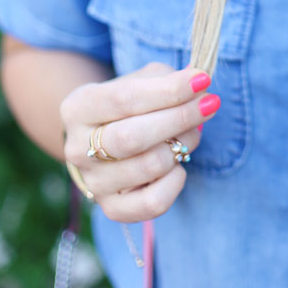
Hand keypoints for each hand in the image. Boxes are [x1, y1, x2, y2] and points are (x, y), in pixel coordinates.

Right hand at [61, 62, 220, 222]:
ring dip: (183, 144)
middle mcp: (78, 149)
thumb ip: (165, 78)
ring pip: (148, 167)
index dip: (168, 90)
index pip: (124, 99)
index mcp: (78, 108)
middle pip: (132, 137)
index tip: (202, 80)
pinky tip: (178, 164)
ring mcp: (94, 182)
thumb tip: (198, 82)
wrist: (101, 143)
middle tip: (209, 103)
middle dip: (179, 118)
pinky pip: (153, 202)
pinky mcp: (112, 209)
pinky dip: (176, 181)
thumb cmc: (127, 106)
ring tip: (194, 130)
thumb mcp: (138, 80)